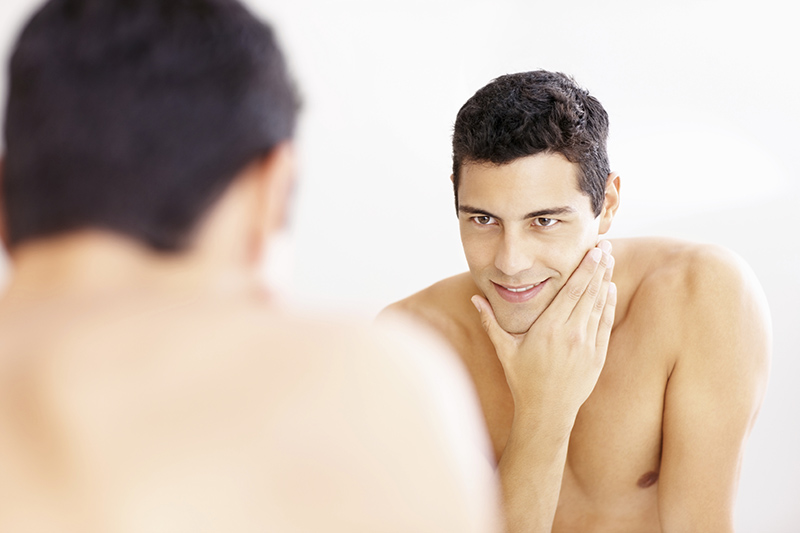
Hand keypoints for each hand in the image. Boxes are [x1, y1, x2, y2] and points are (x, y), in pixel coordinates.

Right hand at [472, 241, 616, 423]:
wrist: (547, 412)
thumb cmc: (522, 380)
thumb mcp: (504, 349)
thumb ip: (490, 321)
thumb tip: (474, 298)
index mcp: (548, 328)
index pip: (572, 291)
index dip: (585, 269)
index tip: (593, 251)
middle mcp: (571, 334)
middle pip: (589, 292)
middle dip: (599, 267)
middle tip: (605, 245)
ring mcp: (587, 345)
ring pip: (599, 305)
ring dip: (606, 281)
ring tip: (609, 261)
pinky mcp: (597, 355)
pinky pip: (605, 322)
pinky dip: (608, 304)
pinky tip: (609, 289)